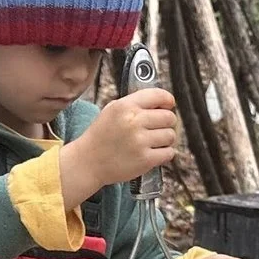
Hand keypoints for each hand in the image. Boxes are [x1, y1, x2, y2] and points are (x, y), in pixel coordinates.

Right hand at [59, 86, 178, 205]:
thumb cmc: (100, 136)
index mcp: (125, 106)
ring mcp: (140, 141)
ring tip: (154, 142)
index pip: (158, 96)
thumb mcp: (111, 110)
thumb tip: (160, 103)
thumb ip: (134, 104)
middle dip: (167, 122)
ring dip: (166, 139)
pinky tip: (154, 153)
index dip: (168, 100)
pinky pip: (169, 153)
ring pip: (171, 135)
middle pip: (169, 117)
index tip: (169, 105)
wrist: (88, 162)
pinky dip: (165, 153)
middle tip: (158, 127)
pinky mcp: (145, 160)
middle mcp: (134, 122)